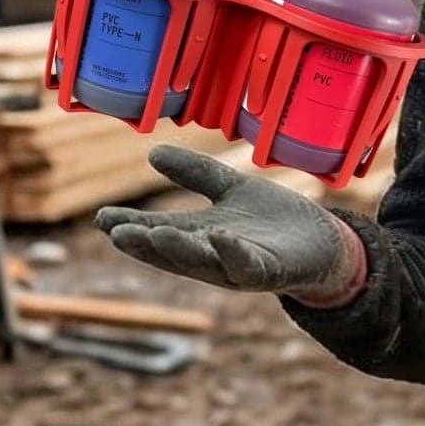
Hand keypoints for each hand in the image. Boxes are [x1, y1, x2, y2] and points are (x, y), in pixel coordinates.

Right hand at [95, 146, 365, 301]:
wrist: (323, 242)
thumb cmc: (273, 220)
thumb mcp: (230, 190)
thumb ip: (196, 174)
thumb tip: (153, 153)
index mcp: (199, 237)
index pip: (158, 232)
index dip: (131, 227)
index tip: (101, 218)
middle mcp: (213, 257)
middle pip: (173, 252)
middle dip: (145, 244)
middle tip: (115, 233)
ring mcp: (239, 267)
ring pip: (204, 262)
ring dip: (179, 250)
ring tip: (155, 234)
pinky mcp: (269, 271)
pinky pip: (247, 265)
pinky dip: (232, 253)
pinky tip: (218, 235)